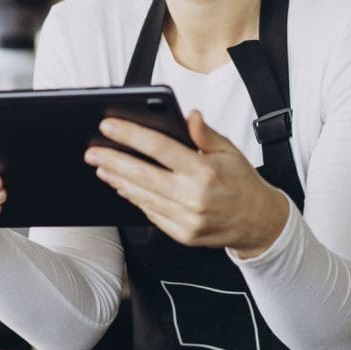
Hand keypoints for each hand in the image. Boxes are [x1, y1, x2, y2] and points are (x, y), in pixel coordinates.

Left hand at [84, 110, 287, 257]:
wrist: (259, 223)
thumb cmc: (242, 183)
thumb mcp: (230, 151)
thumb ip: (205, 134)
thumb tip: (188, 115)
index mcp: (204, 172)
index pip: (160, 148)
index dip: (131, 135)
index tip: (109, 125)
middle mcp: (193, 197)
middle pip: (143, 175)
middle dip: (113, 161)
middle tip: (92, 151)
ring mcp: (186, 219)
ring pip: (143, 196)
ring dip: (118, 180)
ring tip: (101, 167)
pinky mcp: (182, 234)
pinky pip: (151, 213)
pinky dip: (134, 199)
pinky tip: (122, 186)